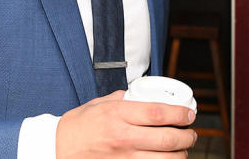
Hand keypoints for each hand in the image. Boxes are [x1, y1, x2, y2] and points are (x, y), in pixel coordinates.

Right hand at [55, 91, 197, 157]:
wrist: (57, 149)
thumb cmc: (77, 127)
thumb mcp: (97, 104)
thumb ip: (120, 99)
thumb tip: (138, 96)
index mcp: (117, 115)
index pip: (158, 113)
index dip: (180, 114)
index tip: (189, 115)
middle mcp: (123, 137)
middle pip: (168, 139)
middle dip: (188, 137)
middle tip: (191, 134)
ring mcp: (123, 158)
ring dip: (181, 155)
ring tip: (183, 150)